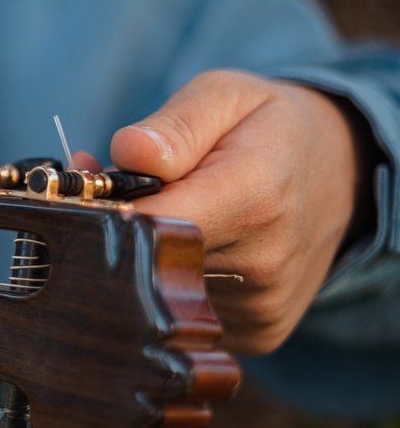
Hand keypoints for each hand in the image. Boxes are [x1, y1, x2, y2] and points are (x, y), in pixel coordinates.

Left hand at [103, 70, 365, 354]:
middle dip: (119, 228)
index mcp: (255, 196)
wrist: (344, 173)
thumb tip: (127, 153)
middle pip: (149, 260)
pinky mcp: (258, 332)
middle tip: (113, 191)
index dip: (106, 210)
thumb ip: (175, 125)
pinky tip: (188, 247)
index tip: (84, 191)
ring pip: (161, 288)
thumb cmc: (269, 127)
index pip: (152, 224)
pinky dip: (172, 279)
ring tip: (162, 212)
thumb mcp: (226, 95)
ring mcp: (261, 306)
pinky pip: (186, 310)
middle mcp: (263, 262)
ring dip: (145, 253)